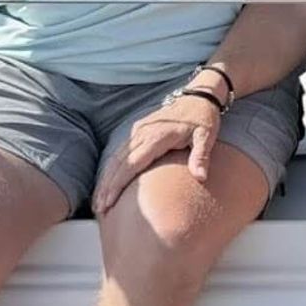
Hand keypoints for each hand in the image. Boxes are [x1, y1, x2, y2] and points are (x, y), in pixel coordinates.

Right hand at [93, 93, 222, 213]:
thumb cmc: (203, 118)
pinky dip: (111, 169)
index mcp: (157, 136)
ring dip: (105, 179)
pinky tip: (107, 183)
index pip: (132, 163)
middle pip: (118, 163)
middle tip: (99, 209)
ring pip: (116, 158)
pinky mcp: (138, 131)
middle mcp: (143, 133)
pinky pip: (120, 153)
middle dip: (106, 186)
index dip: (118, 183)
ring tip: (99, 201)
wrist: (198, 96)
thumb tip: (201, 177)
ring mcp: (138, 131)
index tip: (109, 201)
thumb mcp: (207, 136)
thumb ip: (201, 156)